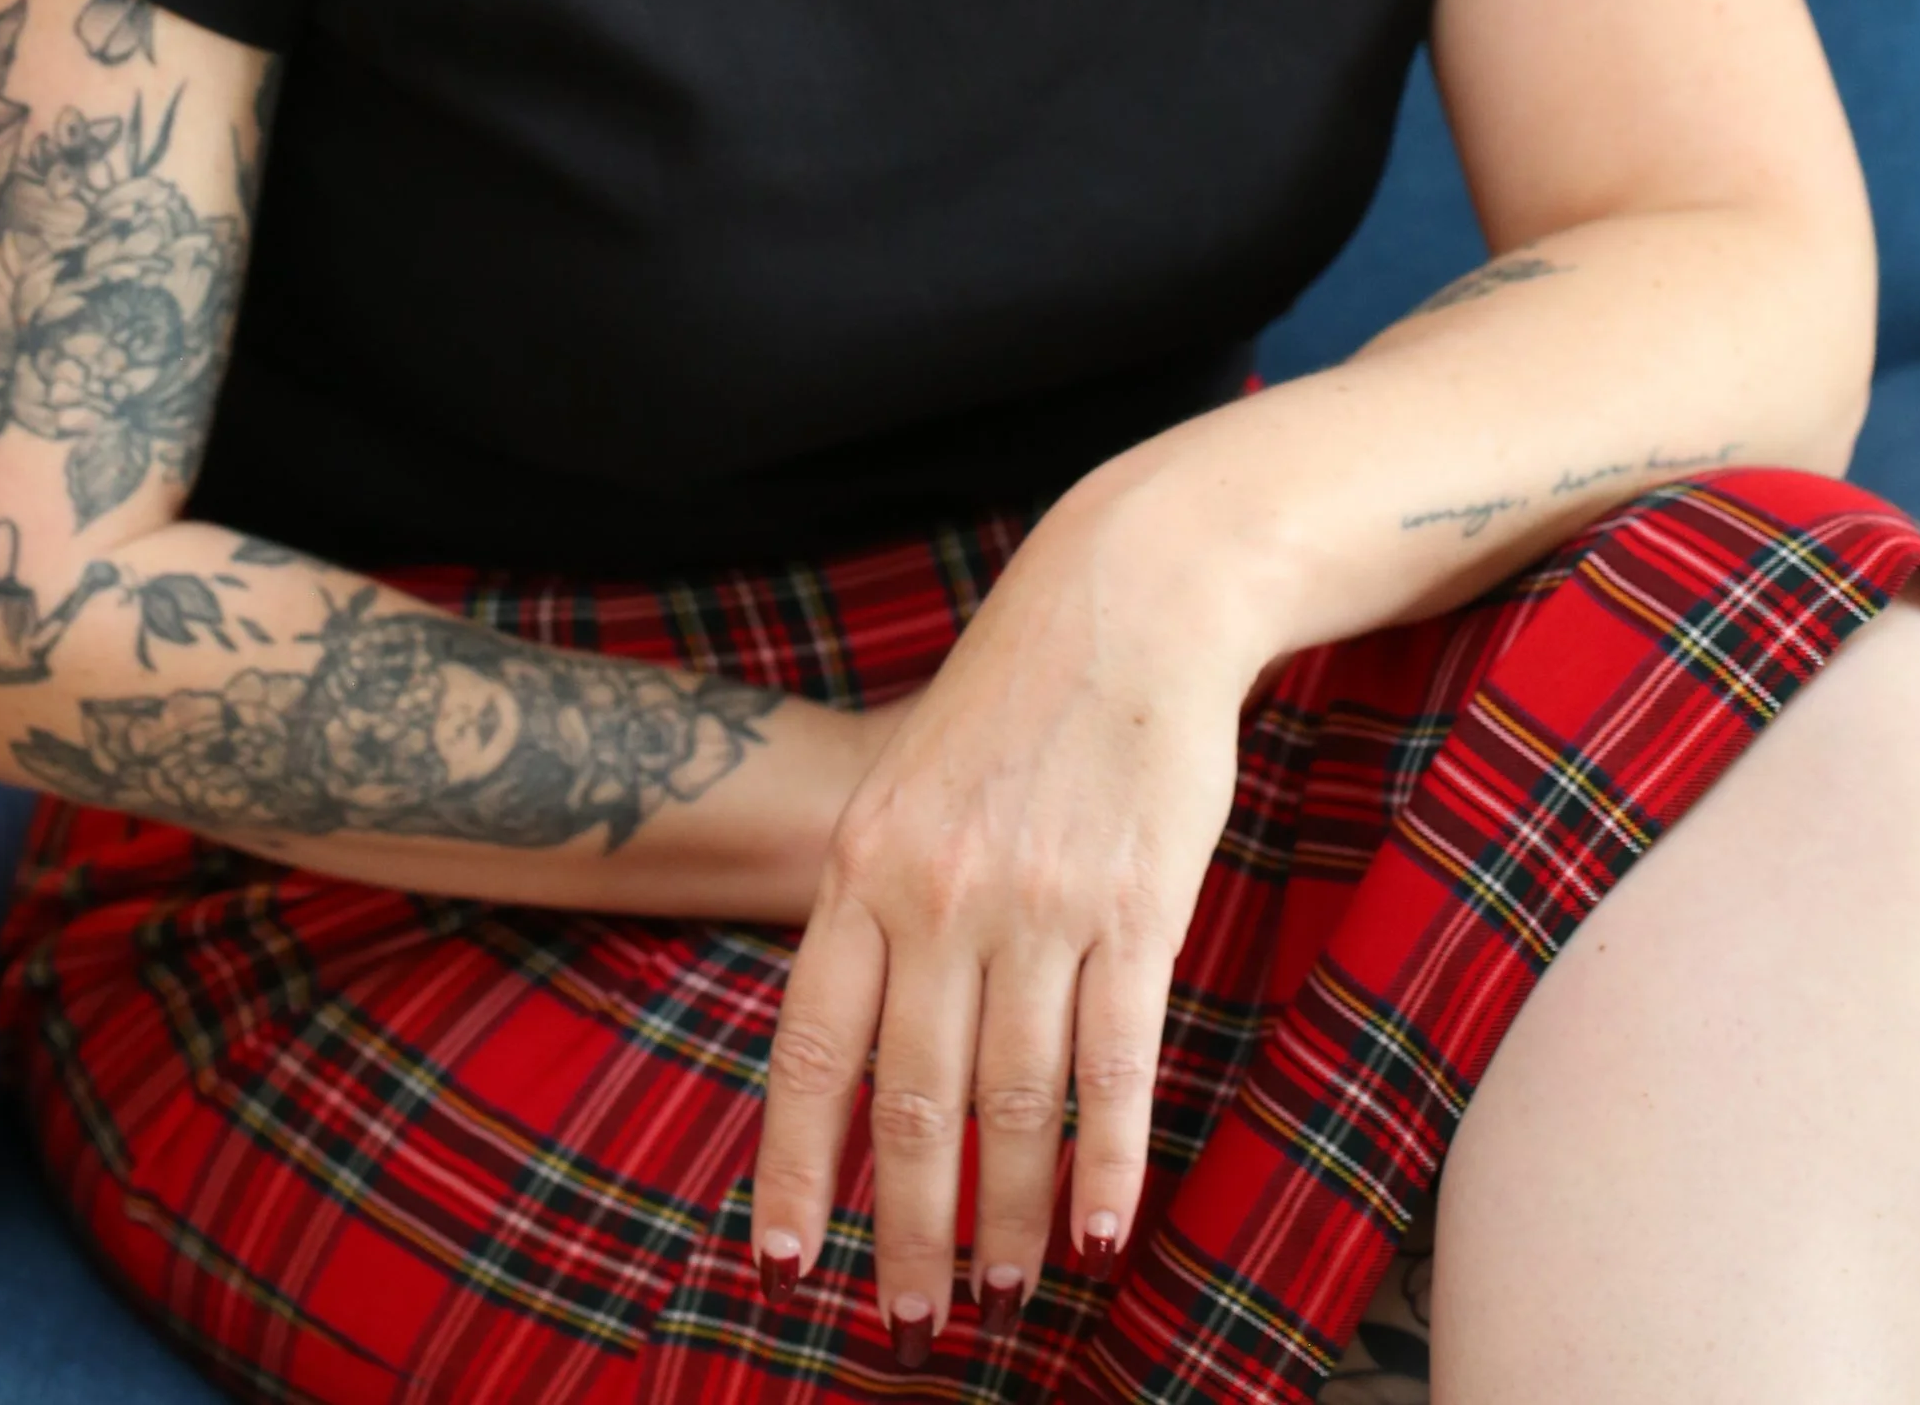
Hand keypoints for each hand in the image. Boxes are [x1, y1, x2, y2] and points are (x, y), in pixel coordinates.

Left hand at [749, 469, 1264, 1366]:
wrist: (1127, 598)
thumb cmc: (1011, 702)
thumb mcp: (905, 789)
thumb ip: (876, 909)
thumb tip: (849, 1051)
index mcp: (863, 866)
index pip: (811, 1051)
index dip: (795, 1169)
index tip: (783, 1263)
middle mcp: (937, 894)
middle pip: (912, 1104)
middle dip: (905, 1233)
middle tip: (909, 1322)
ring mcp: (1038, 904)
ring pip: (1011, 1105)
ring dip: (1004, 1221)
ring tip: (1002, 1292)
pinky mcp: (1136, 907)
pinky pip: (1113, 1064)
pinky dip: (1105, 1164)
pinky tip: (1098, 1232)